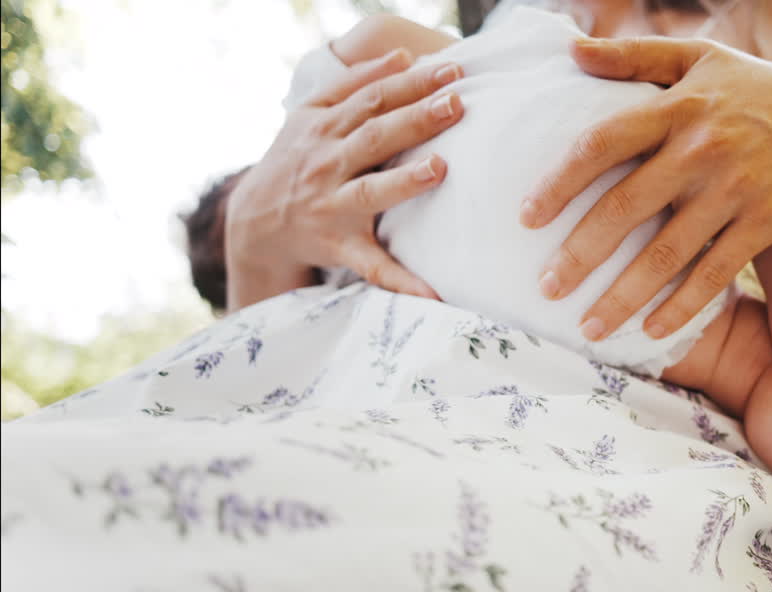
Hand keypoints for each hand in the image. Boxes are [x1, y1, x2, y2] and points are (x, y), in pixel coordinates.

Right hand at [225, 49, 464, 309]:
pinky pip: (372, 266)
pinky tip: (433, 294)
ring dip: (405, 181)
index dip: (409, 83)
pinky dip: (402, 281)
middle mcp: (328, 163)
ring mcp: (332, 206)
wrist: (255, 221)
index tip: (449, 73)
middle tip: (454, 104)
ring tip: (439, 168)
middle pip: (375, 136)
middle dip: (415, 118)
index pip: (372, 98)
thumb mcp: (311, 113)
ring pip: (371, 191)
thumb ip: (352, 82)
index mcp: (325, 127)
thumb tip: (399, 56)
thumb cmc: (296, 159)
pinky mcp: (339, 246)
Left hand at [523, 36, 771, 340]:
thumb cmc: (758, 91)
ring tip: (588, 326)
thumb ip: (634, 55)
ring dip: (623, 295)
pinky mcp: (762, 225)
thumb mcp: (701, 58)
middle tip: (544, 288)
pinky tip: (652, 330)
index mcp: (677, 107)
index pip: (603, 143)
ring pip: (667, 253)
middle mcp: (701, 150)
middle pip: (626, 207)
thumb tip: (571, 51)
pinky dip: (681, 305)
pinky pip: (714, 273)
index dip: (560, 181)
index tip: (525, 217)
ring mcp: (734, 191)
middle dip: (580, 254)